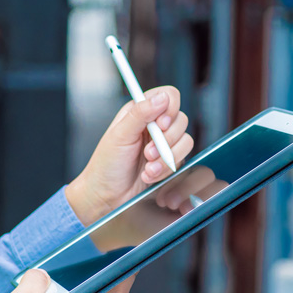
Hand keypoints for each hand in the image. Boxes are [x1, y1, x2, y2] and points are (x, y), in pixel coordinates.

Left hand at [65, 86, 193, 225]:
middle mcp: (154, 125)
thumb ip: (140, 114)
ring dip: (166, 158)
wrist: (107, 196)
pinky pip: (182, 159)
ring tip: (147, 169)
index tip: (161, 124)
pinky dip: (166, 169)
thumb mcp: (120, 135)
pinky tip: (150, 176)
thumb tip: (162, 98)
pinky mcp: (169, 161)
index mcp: (139, 111)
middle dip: (166, 140)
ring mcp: (163, 143)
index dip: (170, 108)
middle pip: (181, 120)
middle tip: (147, 153)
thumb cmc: (106, 165)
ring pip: (185, 141)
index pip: (168, 96)